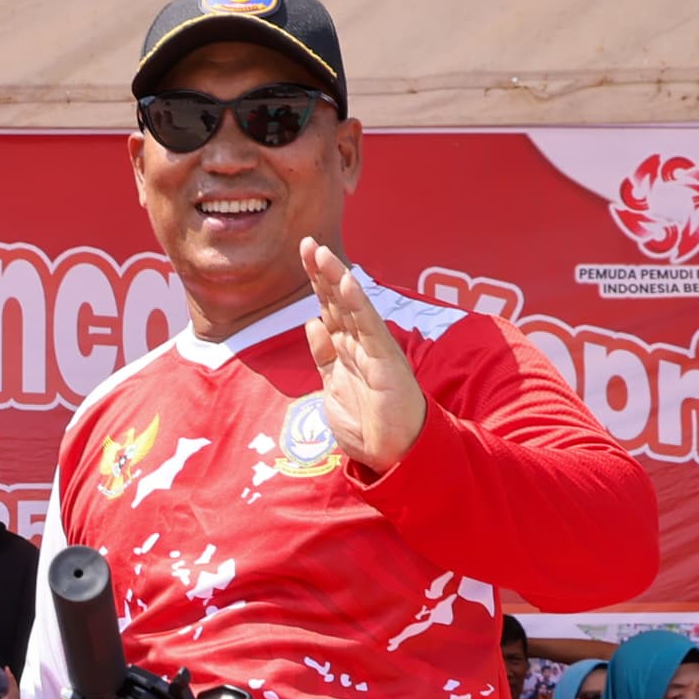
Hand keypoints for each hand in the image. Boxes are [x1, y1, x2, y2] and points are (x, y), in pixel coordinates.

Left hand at [299, 239, 426, 472]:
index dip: (316, 283)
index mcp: (348, 350)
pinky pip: (370, 327)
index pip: (329, 309)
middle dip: (322, 273)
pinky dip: (357, 304)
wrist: (395, 455)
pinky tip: (347, 282)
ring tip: (322, 253)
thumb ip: (324, 356)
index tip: (303, 255)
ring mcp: (375, 350)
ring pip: (352, 307)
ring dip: (336, 279)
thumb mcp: (333, 388)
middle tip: (307, 243)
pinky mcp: (386, 361)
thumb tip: (313, 324)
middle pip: (338, 302)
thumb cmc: (368, 426)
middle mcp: (362, 344)